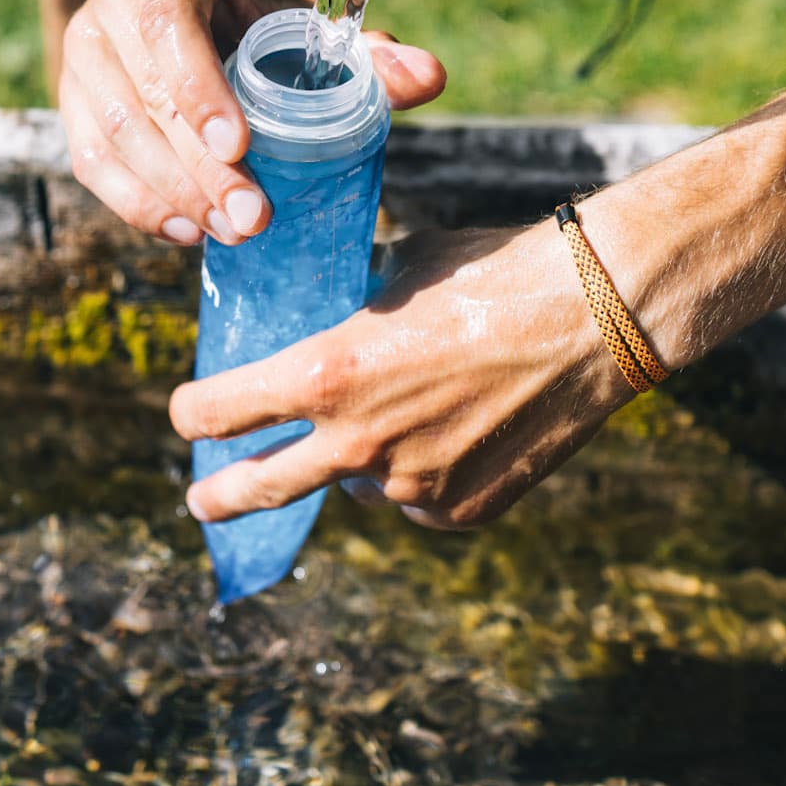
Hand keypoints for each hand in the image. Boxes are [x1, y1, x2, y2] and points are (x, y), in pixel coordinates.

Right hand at [59, 0, 444, 245]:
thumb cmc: (257, 6)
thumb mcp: (306, 16)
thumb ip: (364, 49)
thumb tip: (428, 79)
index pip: (167, 19)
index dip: (198, 85)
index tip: (240, 146)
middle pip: (142, 90)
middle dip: (198, 166)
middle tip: (252, 217)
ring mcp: (83, 47)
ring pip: (111, 131)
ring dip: (170, 192)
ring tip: (229, 231)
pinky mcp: (71, 96)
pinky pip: (90, 158)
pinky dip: (136, 202)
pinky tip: (184, 230)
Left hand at [167, 219, 645, 529]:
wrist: (594, 317)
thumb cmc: (490, 274)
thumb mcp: (397, 274)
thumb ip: (352, 309)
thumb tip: (331, 312)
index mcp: (328, 374)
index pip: (222, 410)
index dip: (197, 411)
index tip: (191, 413)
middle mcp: (359, 443)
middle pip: (259, 485)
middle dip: (221, 494)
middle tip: (201, 501)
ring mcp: (411, 487)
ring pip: (361, 482)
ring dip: (366, 456)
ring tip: (419, 403)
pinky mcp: (460, 511)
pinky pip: (419, 499)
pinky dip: (424, 473)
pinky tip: (462, 426)